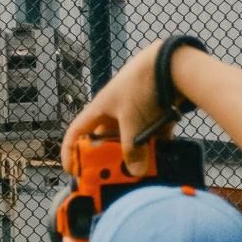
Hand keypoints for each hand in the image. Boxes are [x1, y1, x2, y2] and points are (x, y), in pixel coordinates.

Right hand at [61, 41, 163, 175]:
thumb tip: (137, 172)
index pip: (76, 133)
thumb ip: (132, 148)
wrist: (172, 63)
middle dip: (105, 162)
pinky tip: (158, 162)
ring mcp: (133, 115)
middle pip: (103, 144)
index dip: (70, 152)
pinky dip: (153, 150)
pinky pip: (149, 138)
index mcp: (100, 110)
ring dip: (131, 158)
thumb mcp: (132, 120)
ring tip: (135, 174)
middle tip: (108, 179)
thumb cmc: (142, 85)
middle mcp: (114, 114)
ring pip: (127, 143)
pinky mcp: (152, 117)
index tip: (72, 171)